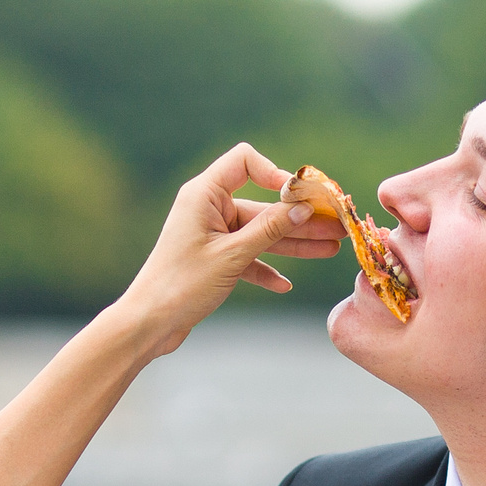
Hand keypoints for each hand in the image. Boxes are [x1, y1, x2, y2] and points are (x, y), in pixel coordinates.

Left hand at [107, 143, 345, 356]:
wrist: (148, 324)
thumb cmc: (182, 284)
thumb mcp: (233, 256)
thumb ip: (269, 230)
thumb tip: (303, 207)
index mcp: (204, 194)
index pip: (244, 161)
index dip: (274, 173)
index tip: (300, 197)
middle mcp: (208, 209)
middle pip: (262, 204)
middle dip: (299, 217)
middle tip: (336, 225)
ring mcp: (212, 235)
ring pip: (260, 234)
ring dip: (293, 243)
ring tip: (330, 249)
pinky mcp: (214, 260)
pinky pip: (247, 258)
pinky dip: (266, 269)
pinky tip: (285, 285)